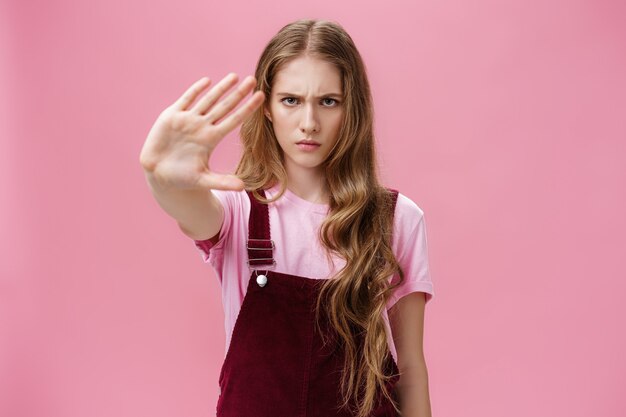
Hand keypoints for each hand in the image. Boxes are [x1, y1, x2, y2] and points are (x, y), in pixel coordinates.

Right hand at [139, 73, 264, 190]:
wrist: (158, 174)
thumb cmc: (182, 178)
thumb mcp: (203, 180)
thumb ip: (222, 182)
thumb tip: (243, 188)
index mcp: (211, 138)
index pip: (234, 120)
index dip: (247, 109)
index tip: (261, 98)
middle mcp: (202, 126)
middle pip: (224, 106)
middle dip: (238, 94)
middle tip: (253, 80)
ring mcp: (187, 120)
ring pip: (208, 100)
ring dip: (221, 88)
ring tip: (235, 77)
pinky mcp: (171, 116)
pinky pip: (186, 100)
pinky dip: (195, 91)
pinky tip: (207, 81)